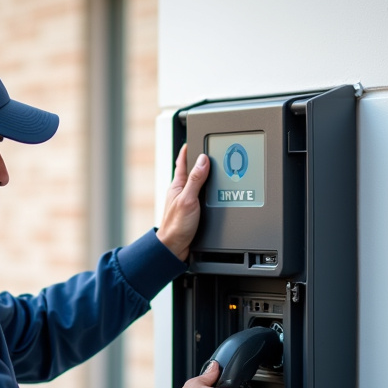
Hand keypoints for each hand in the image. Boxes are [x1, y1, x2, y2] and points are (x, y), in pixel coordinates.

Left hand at [157, 144, 209, 260]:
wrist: (174, 248)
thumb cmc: (176, 226)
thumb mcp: (188, 199)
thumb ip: (195, 180)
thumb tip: (202, 160)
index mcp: (177, 186)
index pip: (182, 162)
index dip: (187, 150)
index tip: (192, 139)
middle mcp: (180, 192)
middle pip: (191, 172)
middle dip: (199, 162)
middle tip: (207, 151)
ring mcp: (186, 202)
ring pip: (197, 185)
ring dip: (205, 178)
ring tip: (214, 169)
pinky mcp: (192, 213)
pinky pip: (201, 198)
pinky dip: (208, 193)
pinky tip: (213, 195)